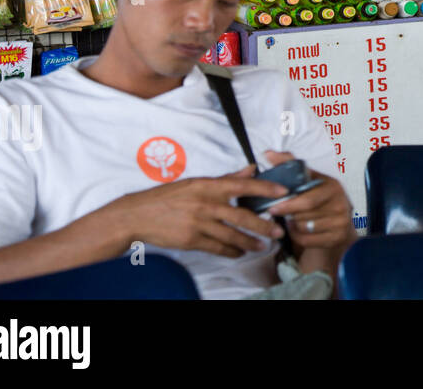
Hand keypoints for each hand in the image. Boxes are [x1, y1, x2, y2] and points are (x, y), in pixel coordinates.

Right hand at [103, 166, 289, 258]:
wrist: (138, 215)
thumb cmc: (169, 196)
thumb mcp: (196, 182)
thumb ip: (226, 178)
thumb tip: (251, 169)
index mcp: (208, 186)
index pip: (242, 185)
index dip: (265, 188)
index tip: (283, 192)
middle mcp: (206, 204)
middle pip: (241, 216)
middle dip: (263, 225)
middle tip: (278, 231)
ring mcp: (199, 223)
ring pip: (232, 235)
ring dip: (250, 242)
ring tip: (263, 246)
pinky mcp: (192, 240)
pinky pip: (217, 247)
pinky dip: (231, 251)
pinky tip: (240, 252)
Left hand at [260, 150, 355, 251]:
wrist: (340, 220)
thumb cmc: (319, 196)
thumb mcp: (309, 178)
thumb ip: (289, 164)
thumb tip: (268, 153)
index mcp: (332, 186)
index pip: (308, 199)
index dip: (288, 205)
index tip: (272, 207)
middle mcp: (340, 203)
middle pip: (304, 215)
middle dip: (289, 215)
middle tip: (279, 213)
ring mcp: (340, 221)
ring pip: (304, 228)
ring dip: (293, 225)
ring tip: (291, 219)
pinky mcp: (337, 237)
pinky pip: (308, 240)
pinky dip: (297, 237)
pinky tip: (296, 230)